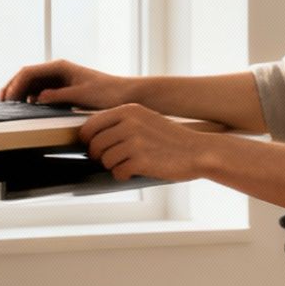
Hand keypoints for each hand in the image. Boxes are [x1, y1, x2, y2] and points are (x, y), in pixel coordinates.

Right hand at [0, 60, 134, 110]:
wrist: (125, 95)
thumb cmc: (107, 93)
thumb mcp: (82, 95)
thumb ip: (59, 96)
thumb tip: (38, 98)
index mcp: (60, 67)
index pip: (28, 73)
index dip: (15, 86)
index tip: (8, 100)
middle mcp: (56, 71)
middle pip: (25, 77)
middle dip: (11, 88)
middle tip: (0, 104)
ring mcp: (58, 80)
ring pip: (30, 84)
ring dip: (18, 94)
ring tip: (8, 107)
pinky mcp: (61, 89)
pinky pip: (39, 92)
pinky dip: (28, 99)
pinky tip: (25, 108)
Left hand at [78, 103, 215, 182]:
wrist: (197, 151)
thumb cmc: (170, 138)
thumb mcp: (146, 119)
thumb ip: (121, 123)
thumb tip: (92, 136)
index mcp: (129, 110)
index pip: (92, 124)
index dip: (87, 138)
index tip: (90, 146)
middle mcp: (129, 123)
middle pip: (95, 144)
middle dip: (98, 155)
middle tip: (107, 160)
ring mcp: (134, 142)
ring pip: (105, 159)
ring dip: (113, 166)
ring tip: (125, 165)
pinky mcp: (140, 160)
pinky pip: (118, 172)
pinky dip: (123, 175)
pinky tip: (132, 173)